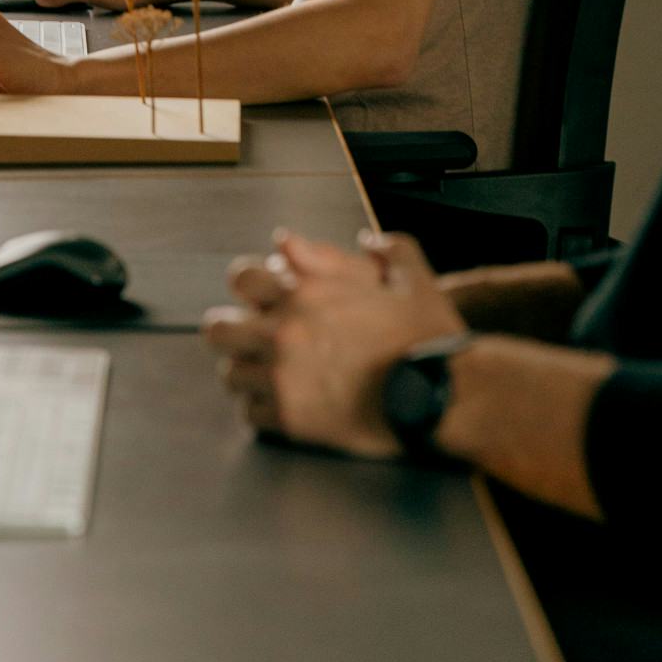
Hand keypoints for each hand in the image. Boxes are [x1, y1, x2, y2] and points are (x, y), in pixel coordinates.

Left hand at [204, 228, 463, 456]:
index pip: (241, 277)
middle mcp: (285, 333)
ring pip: (231, 375)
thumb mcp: (414, 279)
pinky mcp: (291, 421)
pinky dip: (261, 411)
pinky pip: (250, 415)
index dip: (248, 284)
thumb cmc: (428, 337)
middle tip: (251, 340)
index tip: (260, 296)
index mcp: (307, 293)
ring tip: (267, 376)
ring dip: (246, 372)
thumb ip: (387, 250)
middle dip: (232, 331)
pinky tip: (281, 407)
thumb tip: (366, 241)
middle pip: (219, 329)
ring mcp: (283, 378)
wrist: (443, 395)